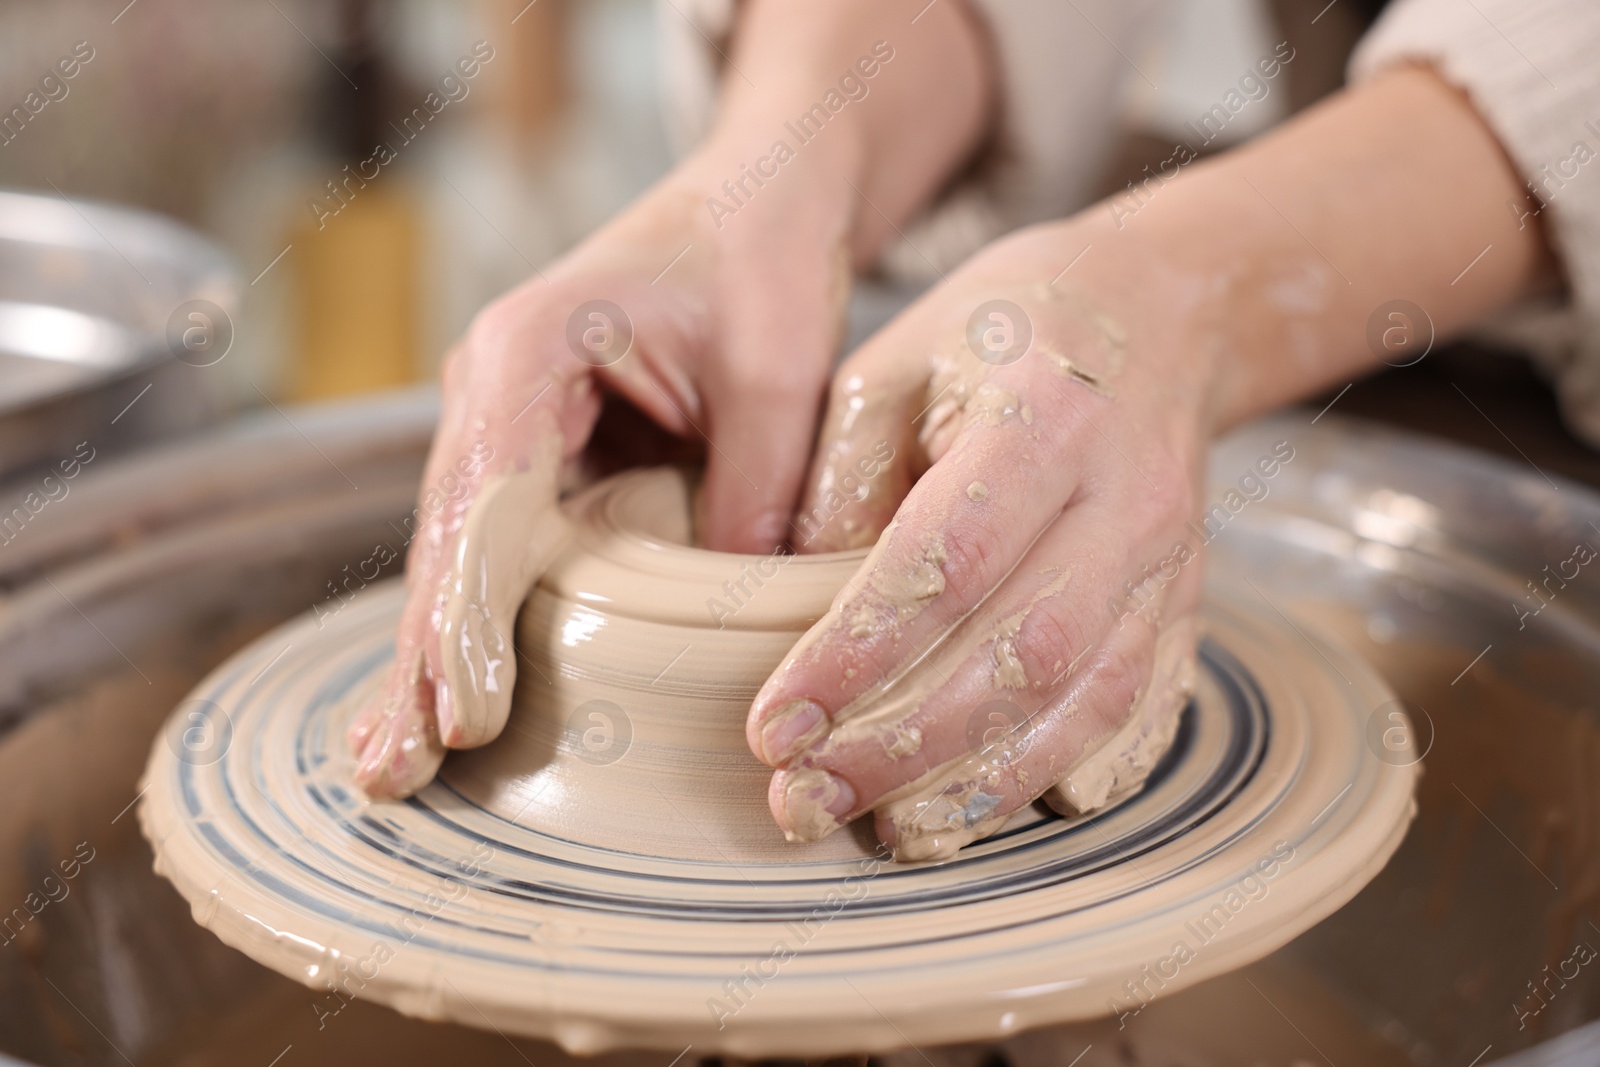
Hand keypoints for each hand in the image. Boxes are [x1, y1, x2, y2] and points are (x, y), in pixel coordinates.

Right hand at [348, 138, 858, 796]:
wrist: (754, 199)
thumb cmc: (761, 261)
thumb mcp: (779, 373)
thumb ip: (757, 491)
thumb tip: (739, 623)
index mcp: (529, 348)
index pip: (485, 501)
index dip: (470, 611)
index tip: (465, 711)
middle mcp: (491, 386)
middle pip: (447, 539)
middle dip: (422, 656)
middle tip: (395, 770)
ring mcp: (503, 421)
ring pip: (459, 554)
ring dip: (431, 655)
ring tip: (394, 765)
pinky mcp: (536, 453)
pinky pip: (499, 549)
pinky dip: (471, 622)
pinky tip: (440, 702)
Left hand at [746, 219, 1210, 859]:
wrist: (1164, 309)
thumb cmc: (1009, 324)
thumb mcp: (895, 361)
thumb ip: (843, 479)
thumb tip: (789, 610)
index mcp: (1045, 418)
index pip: (946, 564)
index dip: (854, 658)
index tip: (773, 728)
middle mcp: (1125, 500)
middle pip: (1020, 656)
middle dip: (903, 748)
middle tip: (804, 799)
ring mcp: (1169, 562)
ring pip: (1084, 705)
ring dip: (977, 785)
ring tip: (881, 829)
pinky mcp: (1184, 603)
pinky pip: (1134, 713)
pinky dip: (1056, 774)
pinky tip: (980, 811)